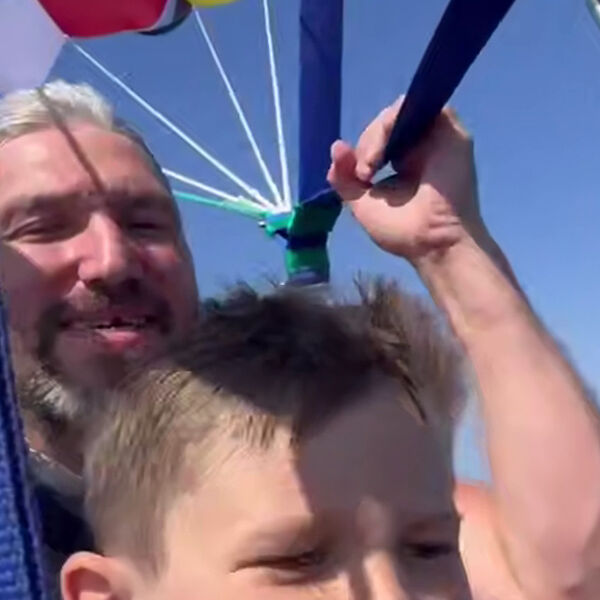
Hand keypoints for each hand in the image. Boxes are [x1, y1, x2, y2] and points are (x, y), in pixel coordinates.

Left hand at [327, 98, 484, 263]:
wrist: (432, 243)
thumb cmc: (401, 231)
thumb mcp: (361, 204)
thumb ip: (345, 178)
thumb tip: (336, 146)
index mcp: (405, 162)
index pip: (380, 138)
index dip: (363, 149)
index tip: (358, 176)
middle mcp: (423, 147)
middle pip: (388, 123)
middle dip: (367, 142)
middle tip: (364, 172)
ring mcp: (438, 138)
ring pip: (401, 112)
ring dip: (377, 133)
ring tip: (371, 165)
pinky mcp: (452, 133)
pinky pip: (423, 105)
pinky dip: (397, 120)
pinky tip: (385, 150)